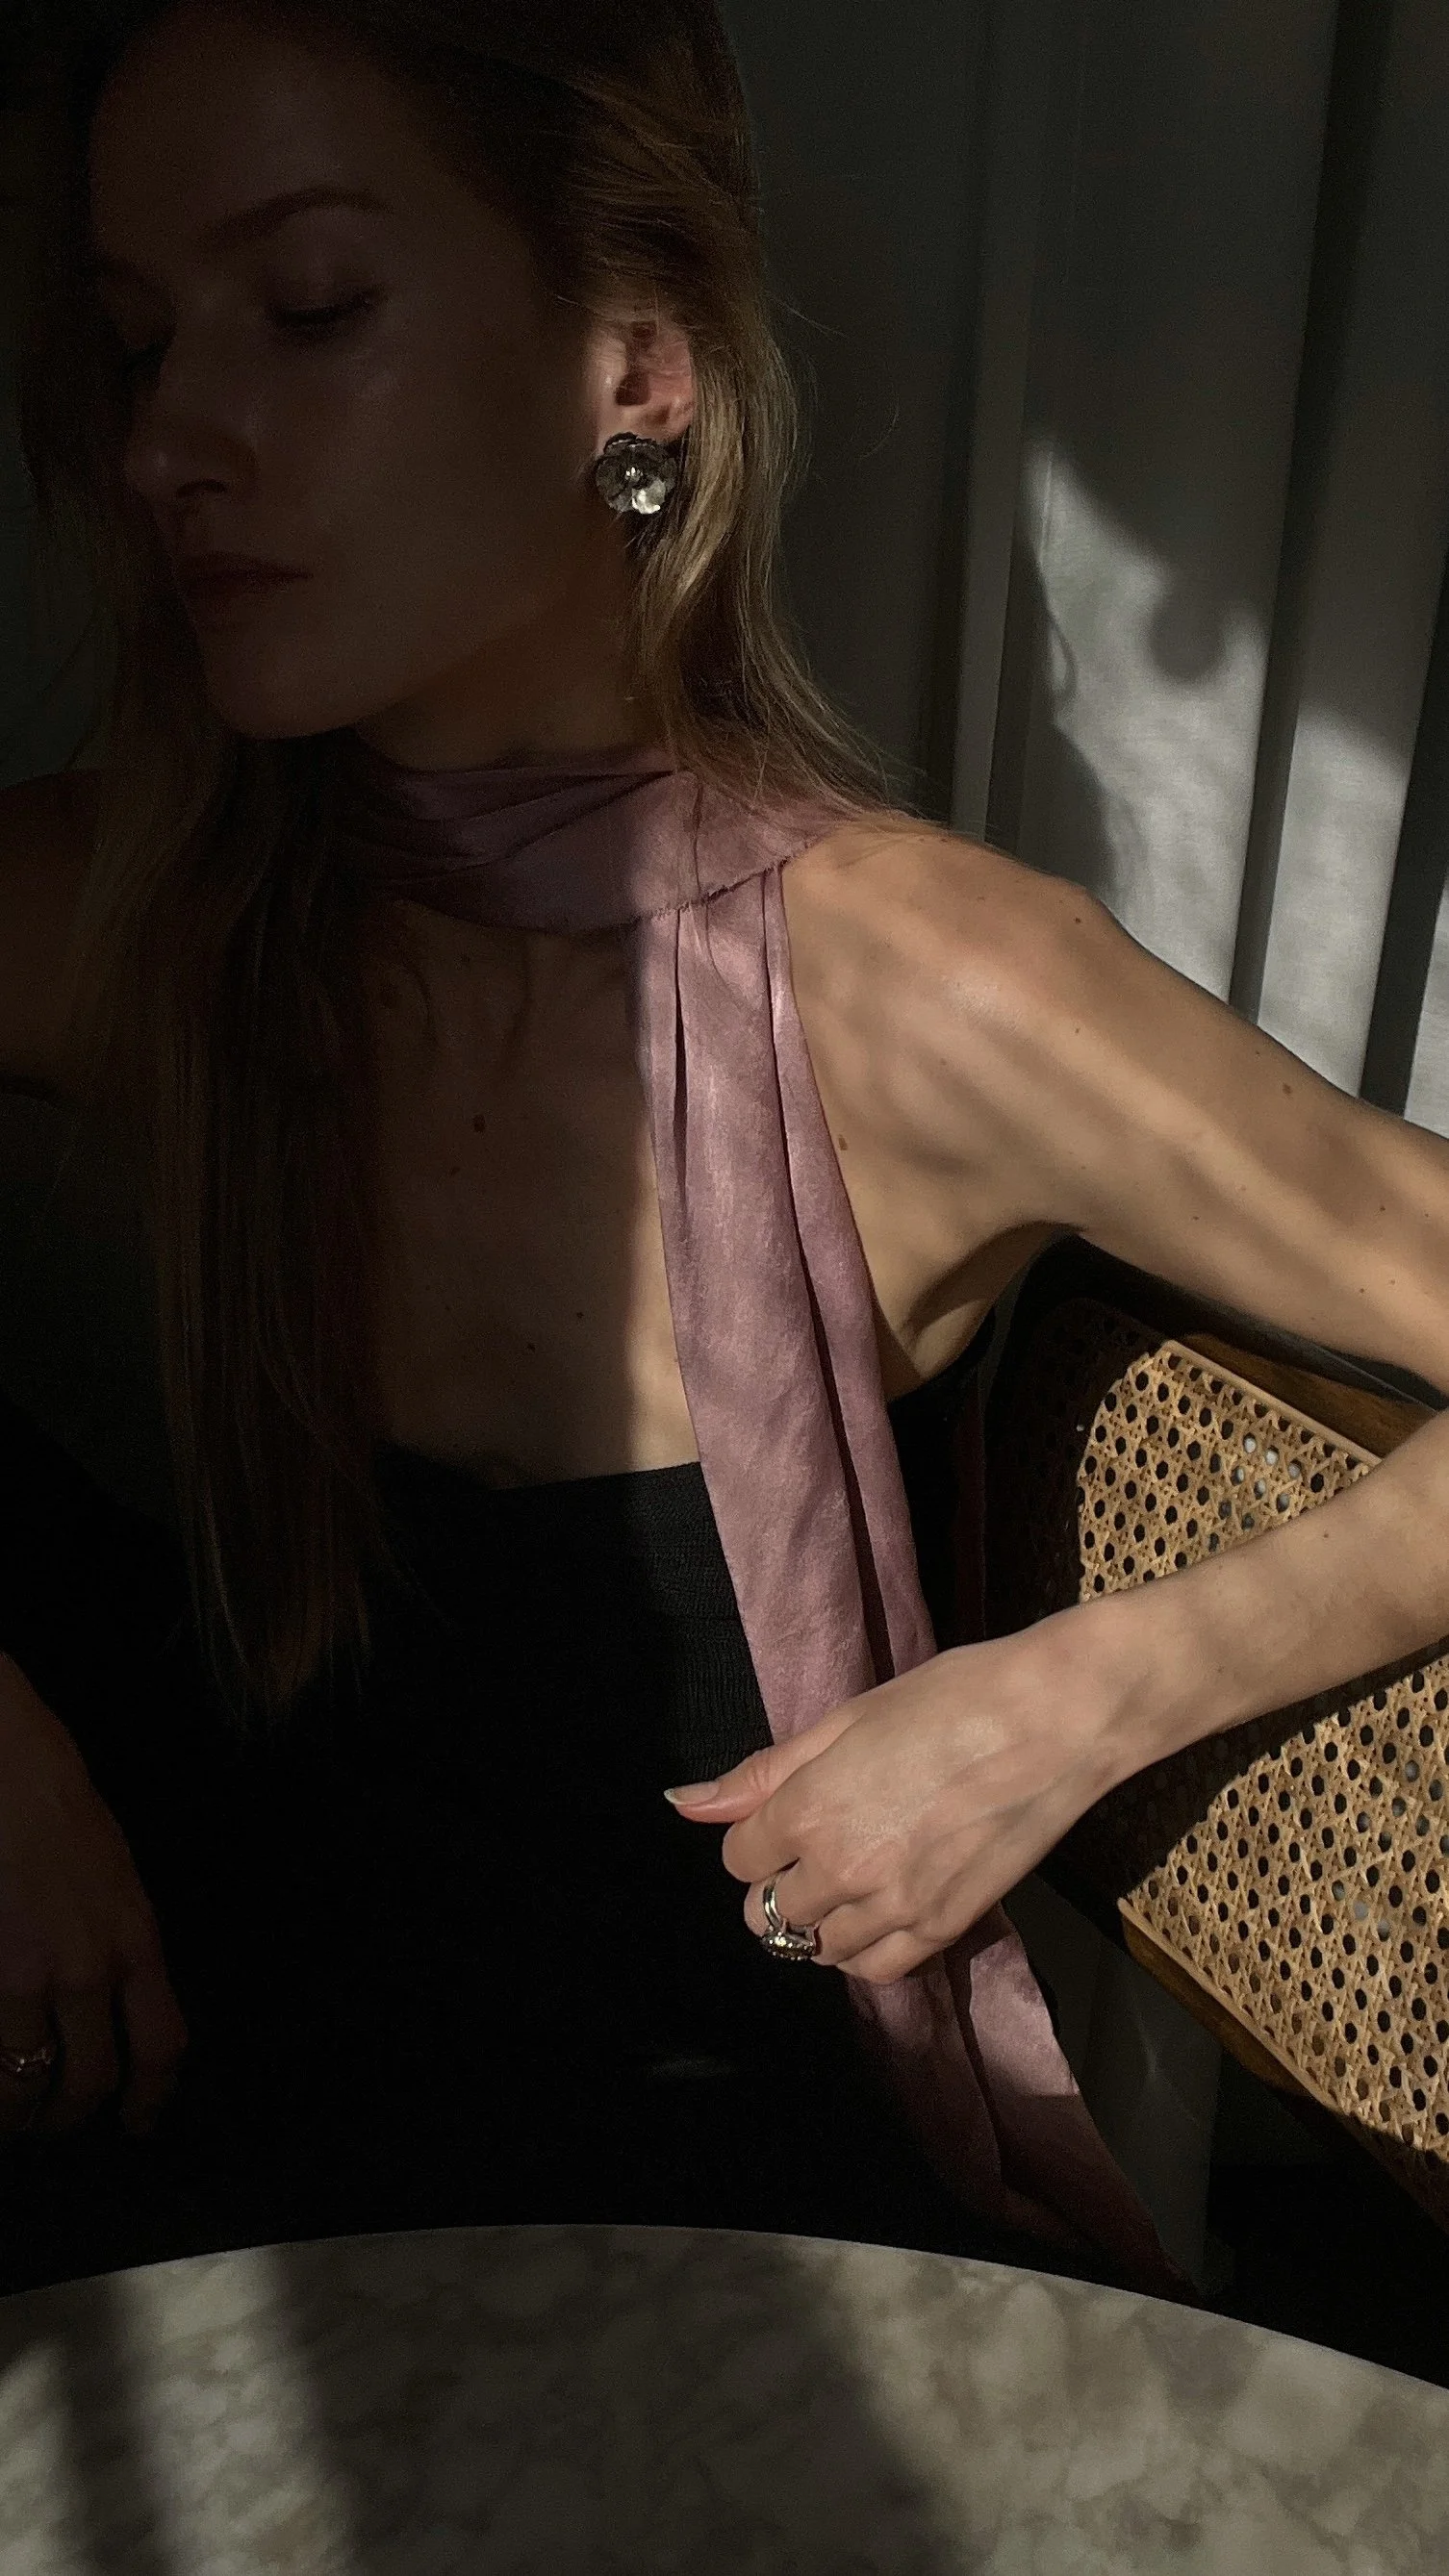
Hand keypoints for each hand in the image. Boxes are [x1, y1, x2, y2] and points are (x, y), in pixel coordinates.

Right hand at [0, 1655, 186, 2138]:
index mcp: (138, 1940)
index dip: (151, 2096)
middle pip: (91, 2079)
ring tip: (7, 2113)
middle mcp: (93, 1967)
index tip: (138, 2122)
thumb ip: (117, 1943)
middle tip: (48, 2124)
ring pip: (28, 2079)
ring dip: (16, 2109)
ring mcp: (34, 1974)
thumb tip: (107, 2001)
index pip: (162, 2043)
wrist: (5, 1767)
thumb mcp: (115, 1877)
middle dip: (69, 2116)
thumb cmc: (56, 1807)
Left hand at [666, 1611, 1128, 1984]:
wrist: (1056, 1719)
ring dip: (819, 1919)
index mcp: (809, 1808)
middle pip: (769, 1911)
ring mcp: (895, 1906)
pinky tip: (878, 1913)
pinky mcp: (946, 1928)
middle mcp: (842, 1869)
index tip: (786, 1812)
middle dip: (779, 1881)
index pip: (740, 1856)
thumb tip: (681, 1801)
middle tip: (816, 1844)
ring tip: (850, 1877)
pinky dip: (865, 1951)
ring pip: (818, 1948)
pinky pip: (877, 1969)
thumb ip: (764, 1771)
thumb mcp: (847, 1718)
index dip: (755, 1834)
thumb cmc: (952, 1697)